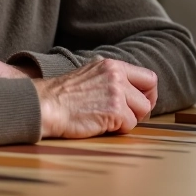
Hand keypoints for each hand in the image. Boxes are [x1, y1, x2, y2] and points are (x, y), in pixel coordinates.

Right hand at [33, 58, 158, 138]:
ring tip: (109, 120)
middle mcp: (117, 76)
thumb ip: (111, 77)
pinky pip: (130, 125)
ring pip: (142, 112)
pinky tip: (102, 125)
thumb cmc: (63, 95)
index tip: (141, 103)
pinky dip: (118, 130)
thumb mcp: (90, 74)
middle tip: (128, 117)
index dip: (149, 94)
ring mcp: (117, 93)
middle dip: (141, 110)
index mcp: (113, 65)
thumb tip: (131, 88)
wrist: (46, 105)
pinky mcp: (115, 111)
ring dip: (129, 120)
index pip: (149, 77)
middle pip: (148, 97)